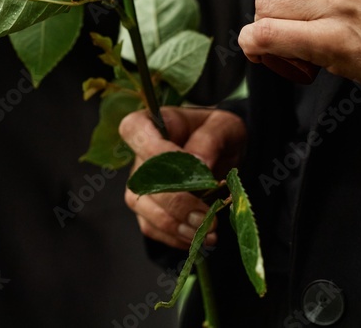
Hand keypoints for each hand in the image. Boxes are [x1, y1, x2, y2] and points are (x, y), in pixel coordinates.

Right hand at [120, 107, 246, 249]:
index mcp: (150, 123)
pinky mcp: (148, 209)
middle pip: (142, 179)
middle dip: (176, 202)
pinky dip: (175, 237)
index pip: (135, 131)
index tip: (196, 167)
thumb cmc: (218, 132)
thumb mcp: (222, 126)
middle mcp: (138, 154)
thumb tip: (199, 165)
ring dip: (175, 225)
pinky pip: (152, 227)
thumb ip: (209, 140)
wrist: (225, 152)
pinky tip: (199, 237)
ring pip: (143, 207)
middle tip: (207, 215)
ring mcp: (140, 184)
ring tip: (208, 232)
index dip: (158, 151)